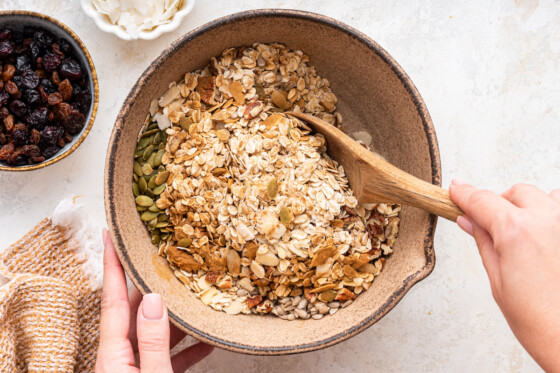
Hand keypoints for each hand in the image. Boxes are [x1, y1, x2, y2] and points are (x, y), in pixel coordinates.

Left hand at [96, 229, 212, 371]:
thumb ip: (153, 341)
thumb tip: (154, 300)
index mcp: (112, 355)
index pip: (112, 300)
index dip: (112, 265)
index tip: (110, 236)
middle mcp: (118, 358)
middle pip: (134, 310)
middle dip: (151, 282)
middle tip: (164, 257)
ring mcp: (133, 368)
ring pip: (153, 331)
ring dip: (175, 316)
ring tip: (192, 293)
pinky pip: (166, 356)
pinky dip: (185, 346)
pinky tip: (204, 340)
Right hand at [450, 180, 559, 371]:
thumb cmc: (540, 322)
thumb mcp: (497, 280)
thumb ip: (484, 242)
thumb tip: (470, 221)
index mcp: (517, 231)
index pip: (482, 200)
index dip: (464, 194)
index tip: (457, 189)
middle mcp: (547, 220)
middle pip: (515, 192)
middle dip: (498, 203)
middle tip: (486, 223)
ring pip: (543, 196)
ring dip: (528, 206)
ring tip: (520, 231)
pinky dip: (551, 214)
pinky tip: (545, 234)